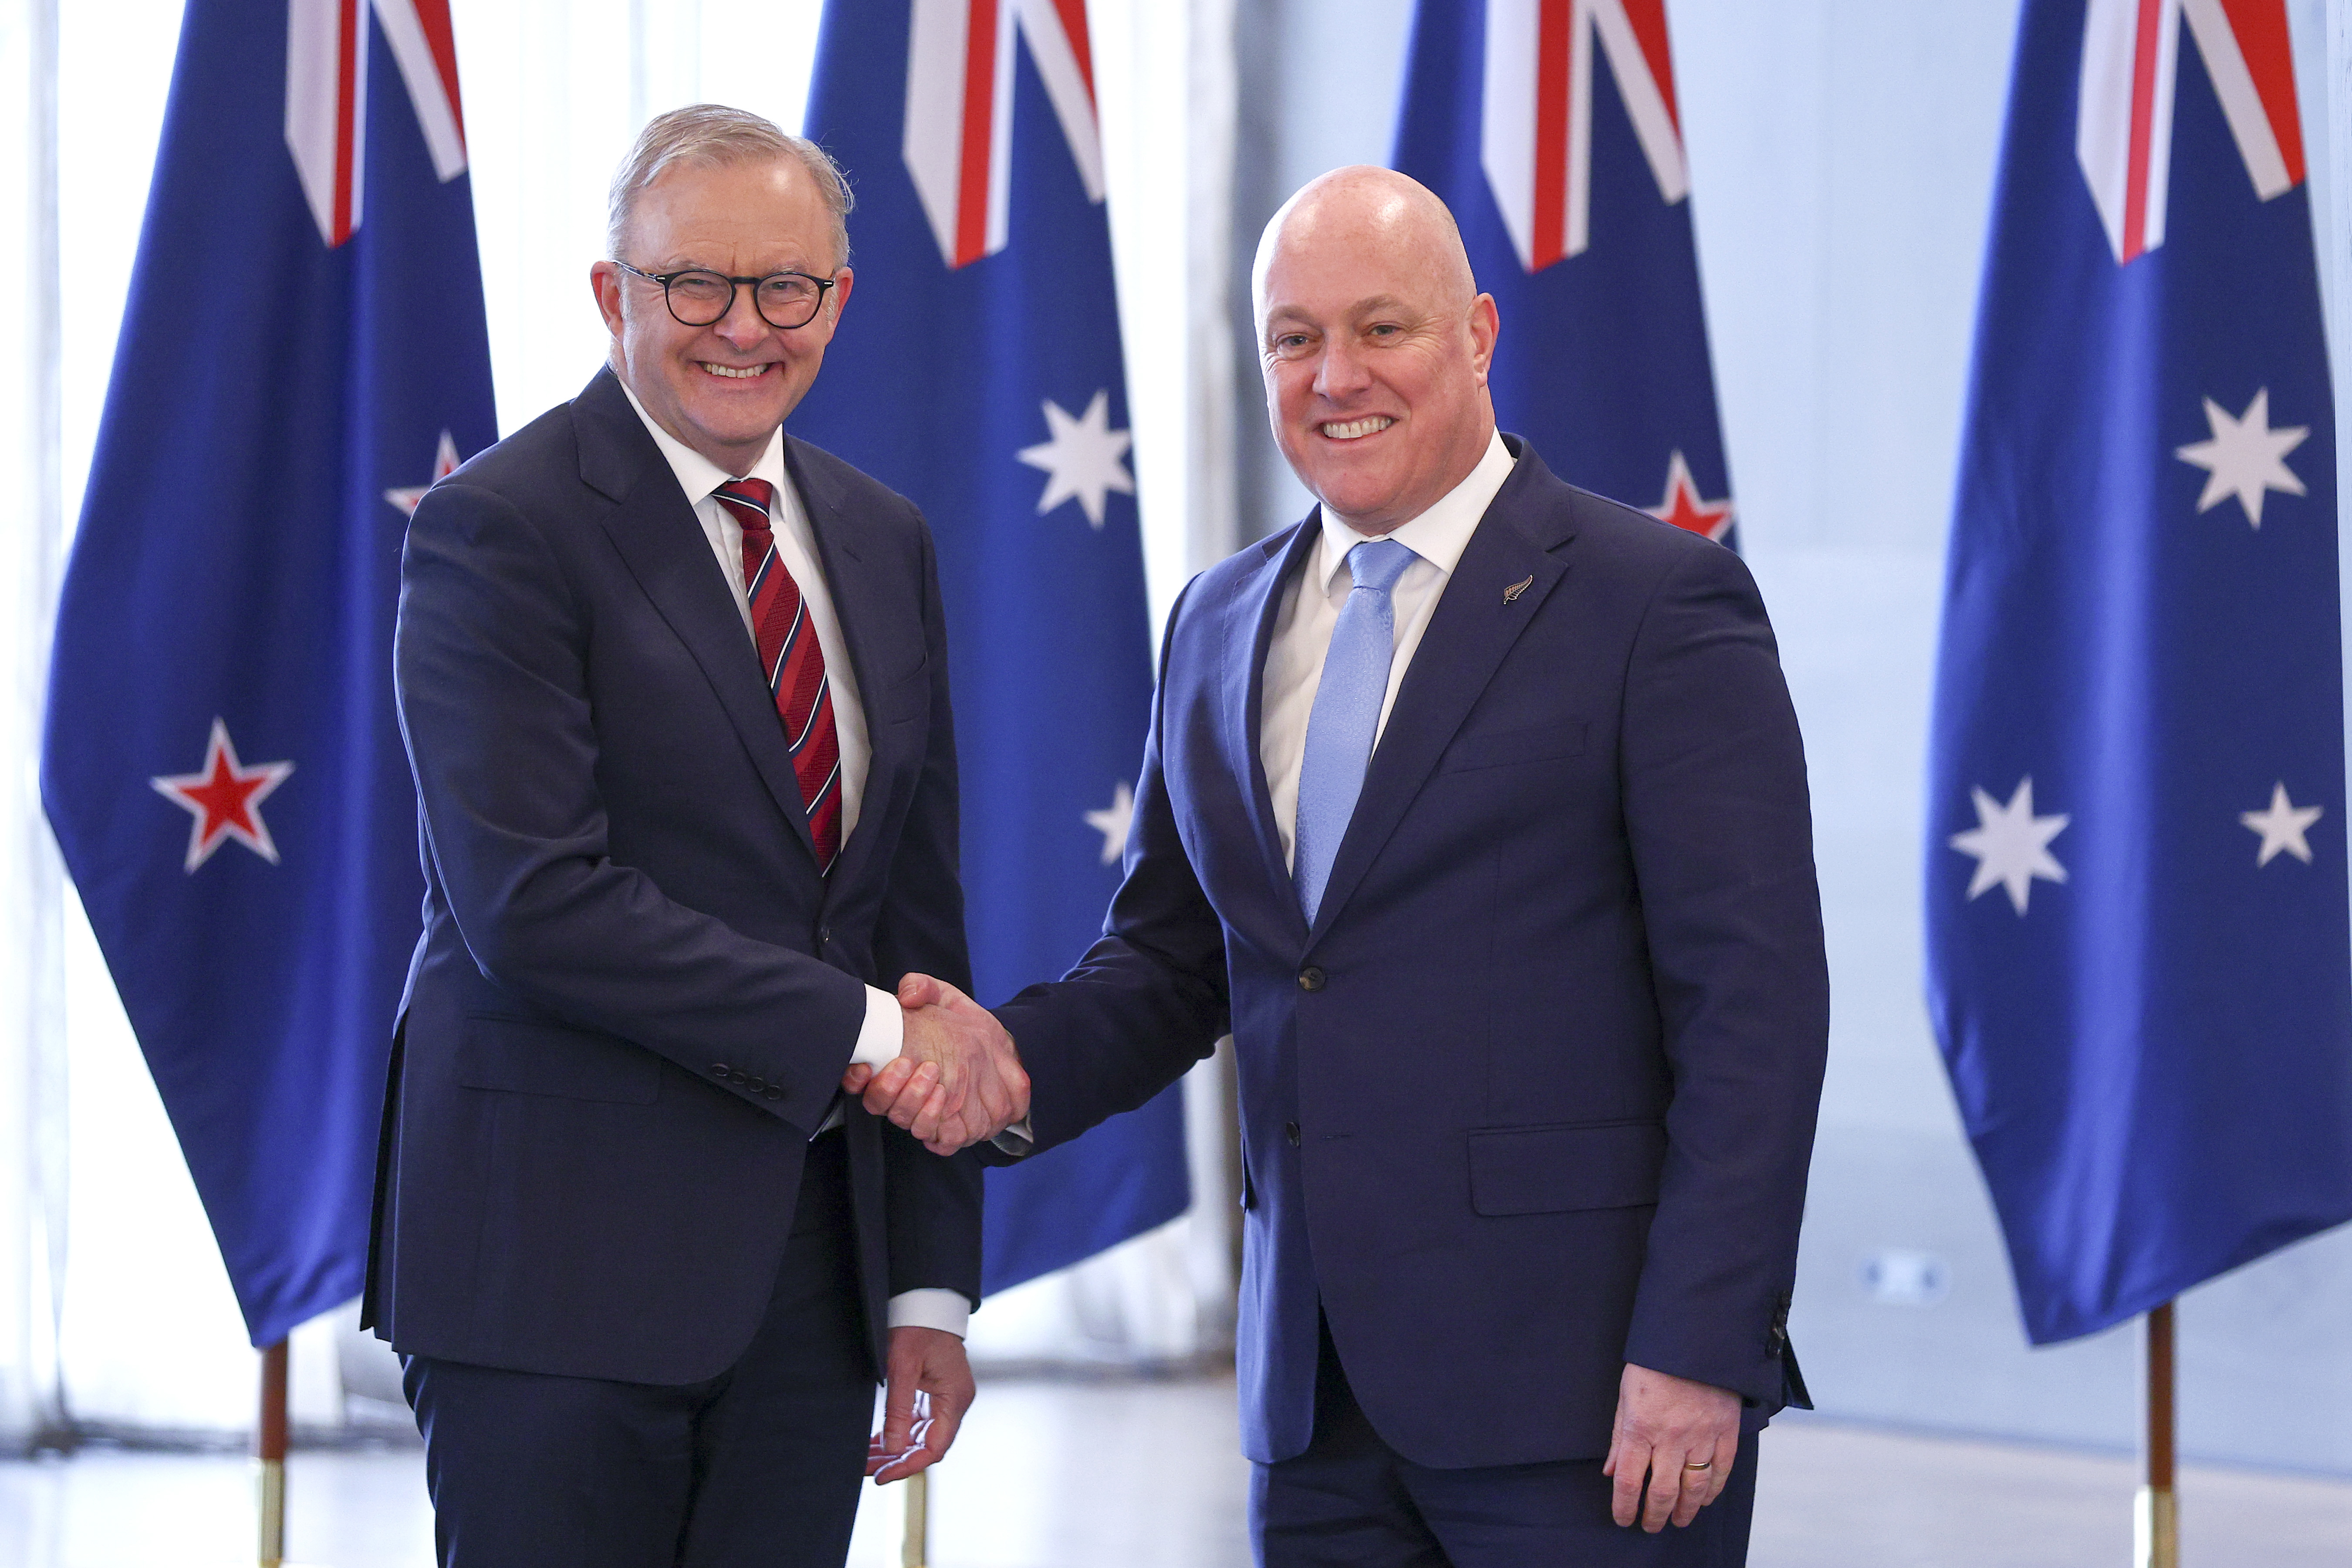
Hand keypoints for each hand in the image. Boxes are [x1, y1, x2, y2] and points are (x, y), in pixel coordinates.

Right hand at [841, 974, 1029, 1152]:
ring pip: (909, 1124)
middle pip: (882, 1106)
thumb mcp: (943, 997)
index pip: (858, 1081)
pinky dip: (942, 1130)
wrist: (999, 1046)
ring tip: (938, 1084)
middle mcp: (903, 1094)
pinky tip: (949, 1106)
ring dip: (919, 1107)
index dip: (853, 1079)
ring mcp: (927, 1114)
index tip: (862, 1068)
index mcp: (891, 1066)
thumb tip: (907, 995)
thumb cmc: (961, 1023)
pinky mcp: (953, 1130)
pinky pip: (941, 1142)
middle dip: (892, 1089)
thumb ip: (922, 987)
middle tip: (921, 1067)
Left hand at [867, 1326, 972, 1483]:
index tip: (882, 1476)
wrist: (925, 1302)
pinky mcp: (934, 1394)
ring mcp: (946, 1399)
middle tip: (867, 1471)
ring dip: (895, 1450)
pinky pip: (918, 1423)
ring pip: (921, 1437)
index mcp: (954, 1398)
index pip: (935, 1447)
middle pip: (927, 1445)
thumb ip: (899, 1410)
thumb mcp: (902, 1367)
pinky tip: (877, 1445)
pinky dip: (898, 1434)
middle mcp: (955, 1403)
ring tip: (867, 1462)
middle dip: (897, 1461)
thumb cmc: (916, 1328)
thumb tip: (893, 1450)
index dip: (908, 1465)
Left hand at [1601, 1362, 1740, 1530]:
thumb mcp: (1625, 1395)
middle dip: (1654, 1516)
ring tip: (1678, 1520)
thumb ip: (1619, 1437)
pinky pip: (1721, 1471)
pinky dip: (1713, 1490)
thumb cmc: (1653, 1364)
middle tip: (1650, 1526)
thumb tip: (1610, 1471)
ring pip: (1693, 1488)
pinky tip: (1705, 1500)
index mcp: (1640, 1427)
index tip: (1623, 1520)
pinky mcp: (1726, 1431)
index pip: (1628, 1481)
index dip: (1624, 1507)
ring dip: (1685, 1510)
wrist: (1695, 1337)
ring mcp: (1702, 1436)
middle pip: (1661, 1492)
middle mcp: (1671, 1437)